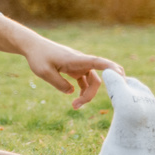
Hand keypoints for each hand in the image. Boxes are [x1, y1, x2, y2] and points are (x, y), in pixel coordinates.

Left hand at [0, 15, 124, 108]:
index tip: (121, 76)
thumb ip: (59, 83)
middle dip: (91, 94)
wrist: (33, 47)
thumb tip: (72, 93)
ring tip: (74, 106)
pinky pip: (85, 82)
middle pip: (96, 80)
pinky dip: (83, 91)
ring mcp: (80, 66)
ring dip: (87, 95)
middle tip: (76, 106)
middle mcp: (81, 62)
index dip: (111, 69)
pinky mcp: (75, 69)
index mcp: (76, 59)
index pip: (98, 62)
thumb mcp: (44, 72)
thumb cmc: (38, 57)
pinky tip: (75, 100)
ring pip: (92, 82)